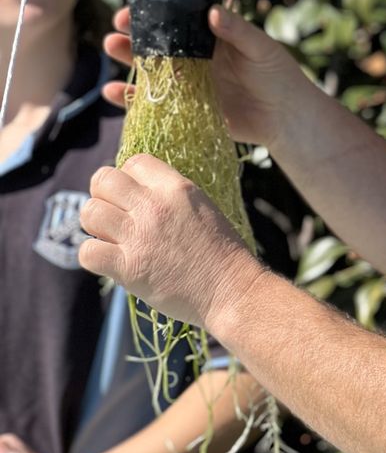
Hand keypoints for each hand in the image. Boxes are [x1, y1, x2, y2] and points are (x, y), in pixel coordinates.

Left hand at [79, 154, 264, 327]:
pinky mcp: (129, 268)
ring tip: (110, 237)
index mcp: (177, 188)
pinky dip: (94, 256)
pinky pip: (88, 251)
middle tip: (113, 214)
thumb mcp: (201, 208)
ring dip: (95, 225)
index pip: (134, 161)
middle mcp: (154, 206)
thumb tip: (137, 194)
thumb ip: (169, 197)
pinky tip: (109, 261)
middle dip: (102, 194)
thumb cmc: (221, 252)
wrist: (232, 291)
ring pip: (90, 212)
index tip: (133, 195)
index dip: (128, 177)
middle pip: (103, 180)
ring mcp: (139, 237)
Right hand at [103, 4, 301, 149]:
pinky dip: (131, 99)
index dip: (152, 13)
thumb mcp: (261, 47)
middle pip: (156, 44)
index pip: (174, 21)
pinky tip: (114, 92)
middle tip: (114, 30)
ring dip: (127, 61)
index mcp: (208, 37)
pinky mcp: (186, 110)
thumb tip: (212, 11)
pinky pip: (154, 104)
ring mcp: (187, 84)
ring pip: (150, 71)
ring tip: (111, 50)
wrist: (285, 116)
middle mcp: (193, 58)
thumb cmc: (278, 74)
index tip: (132, 8)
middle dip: (132, 36)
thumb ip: (237, 30)